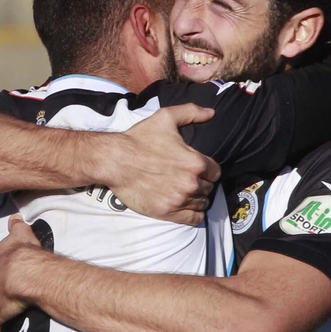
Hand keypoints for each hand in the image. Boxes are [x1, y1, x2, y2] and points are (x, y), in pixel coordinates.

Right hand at [101, 104, 221, 225]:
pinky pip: (194, 219)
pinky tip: (186, 207)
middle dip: (201, 183)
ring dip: (197, 198)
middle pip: (209, 188)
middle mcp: (191, 183)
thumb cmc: (139, 139)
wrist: (115, 160)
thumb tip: (211, 112)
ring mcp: (179, 200)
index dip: (207, 170)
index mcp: (196, 162)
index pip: (216, 172)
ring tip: (185, 192)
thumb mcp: (165, 118)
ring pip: (202, 204)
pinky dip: (194, 214)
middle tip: (188, 179)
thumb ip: (191, 112)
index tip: (197, 169)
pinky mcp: (167, 212)